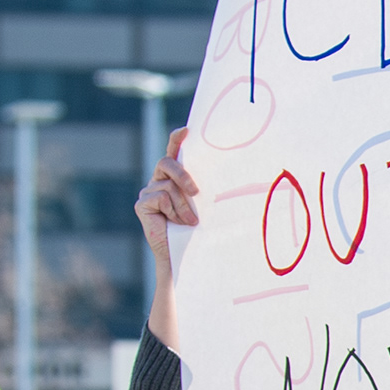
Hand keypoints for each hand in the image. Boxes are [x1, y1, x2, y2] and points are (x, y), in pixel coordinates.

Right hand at [135, 127, 195, 351]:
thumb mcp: (210, 207)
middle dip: (183, 174)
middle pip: (167, 162)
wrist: (188, 259)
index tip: (187, 130)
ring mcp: (149, 191)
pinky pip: (159, 197)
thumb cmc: (204, 233)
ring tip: (190, 222)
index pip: (175, 151)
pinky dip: (173, 211)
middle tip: (197, 192)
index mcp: (178, 178)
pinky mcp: (142, 203)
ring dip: (183, 206)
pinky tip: (176, 224)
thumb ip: (212, 189)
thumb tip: (247, 173)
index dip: (177, 139)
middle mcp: (161, 181)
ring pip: (167, 184)